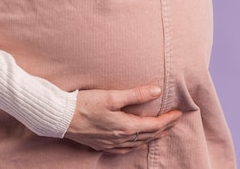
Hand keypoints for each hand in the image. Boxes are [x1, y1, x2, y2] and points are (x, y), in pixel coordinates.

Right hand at [64, 86, 181, 153]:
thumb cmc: (84, 104)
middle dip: (165, 128)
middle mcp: (120, 139)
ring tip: (162, 130)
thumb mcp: (111, 96)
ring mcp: (110, 144)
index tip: (179, 113)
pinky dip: (137, 144)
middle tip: (175, 120)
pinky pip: (126, 148)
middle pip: (149, 135)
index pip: (154, 125)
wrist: (60, 117)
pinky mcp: (101, 145)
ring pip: (138, 143)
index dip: (169, 119)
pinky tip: (137, 142)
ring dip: (153, 137)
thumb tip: (157, 91)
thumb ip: (135, 95)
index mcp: (125, 127)